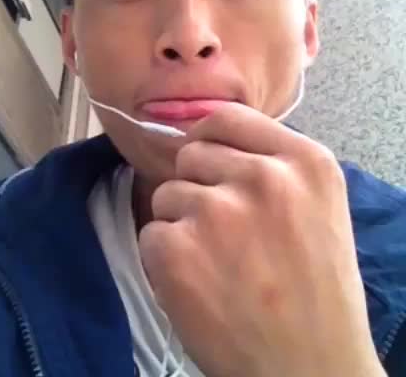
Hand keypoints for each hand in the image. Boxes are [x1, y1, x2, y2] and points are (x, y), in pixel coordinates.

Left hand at [139, 103, 385, 376]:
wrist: (310, 370)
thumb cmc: (315, 291)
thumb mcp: (316, 209)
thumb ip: (271, 166)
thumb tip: (212, 140)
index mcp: (305, 162)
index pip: (227, 117)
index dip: (208, 136)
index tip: (206, 157)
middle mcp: (263, 178)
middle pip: (191, 154)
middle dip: (198, 185)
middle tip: (223, 229)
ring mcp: (218, 212)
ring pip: (168, 194)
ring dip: (182, 224)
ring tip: (217, 264)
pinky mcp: (178, 249)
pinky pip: (152, 232)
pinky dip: (166, 257)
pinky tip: (199, 285)